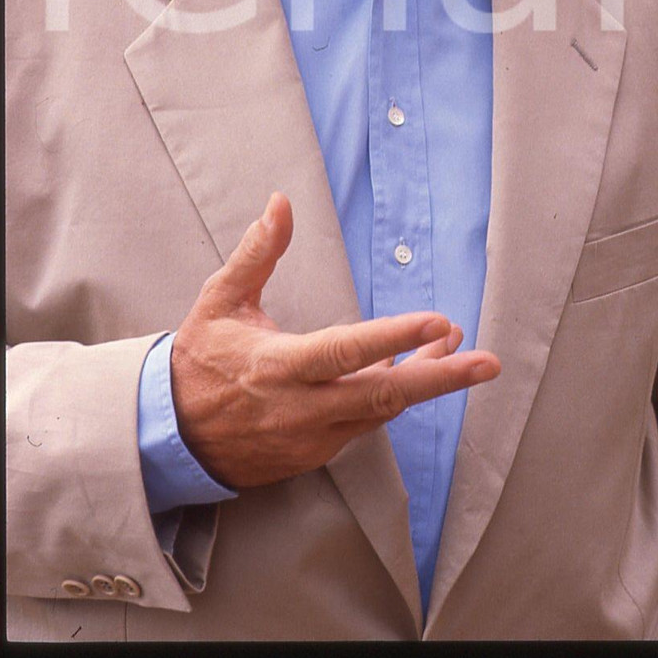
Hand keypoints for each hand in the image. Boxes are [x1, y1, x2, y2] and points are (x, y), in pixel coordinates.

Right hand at [170, 192, 499, 488]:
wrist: (170, 436)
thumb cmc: (200, 359)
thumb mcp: (221, 298)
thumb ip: (258, 252)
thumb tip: (281, 202)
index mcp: (279, 366)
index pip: (347, 351)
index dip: (395, 339)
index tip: (438, 322)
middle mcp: (301, 409)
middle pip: (384, 396)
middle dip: (442, 379)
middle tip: (487, 362)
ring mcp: (311, 438)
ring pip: (381, 412)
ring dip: (423, 382)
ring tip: (456, 349)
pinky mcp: (314, 455)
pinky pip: (365, 425)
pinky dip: (392, 399)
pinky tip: (413, 373)